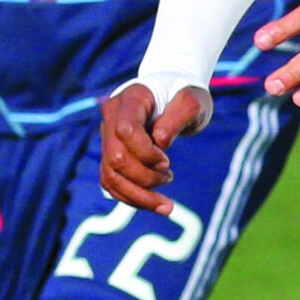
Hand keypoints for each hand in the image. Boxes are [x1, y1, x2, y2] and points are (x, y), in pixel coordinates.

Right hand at [100, 81, 211, 211]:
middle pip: (116, 158)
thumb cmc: (184, 95)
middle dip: (144, 178)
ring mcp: (108, 137)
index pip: (125, 131)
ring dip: (138, 196)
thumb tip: (159, 145)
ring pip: (110, 176)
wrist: (172, 93)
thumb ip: (177, 118)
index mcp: (130, 100)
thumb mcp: (192, 101)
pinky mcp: (111, 154)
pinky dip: (132, 198)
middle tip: (170, 177)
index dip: (145, 152)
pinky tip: (154, 204)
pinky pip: (112, 183)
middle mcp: (111, 118)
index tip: (167, 161)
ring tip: (166, 205)